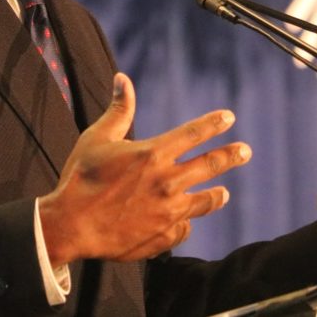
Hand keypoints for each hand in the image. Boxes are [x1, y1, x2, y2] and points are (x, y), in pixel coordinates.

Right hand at [38, 72, 250, 264]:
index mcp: (153, 154)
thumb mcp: (97, 138)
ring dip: (215, 196)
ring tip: (223, 193)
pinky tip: (184, 222)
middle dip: (230, 156)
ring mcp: (168, 213)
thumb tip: (123, 79)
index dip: (214, 124)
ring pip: (204, 202)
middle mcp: (167, 182)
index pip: (194, 133)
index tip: (229, 117)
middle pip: (210, 166)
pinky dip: (183, 223)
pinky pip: (183, 228)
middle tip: (245, 151)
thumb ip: (119, 110)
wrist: (71, 226)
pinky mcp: (163, 237)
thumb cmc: (81, 178)